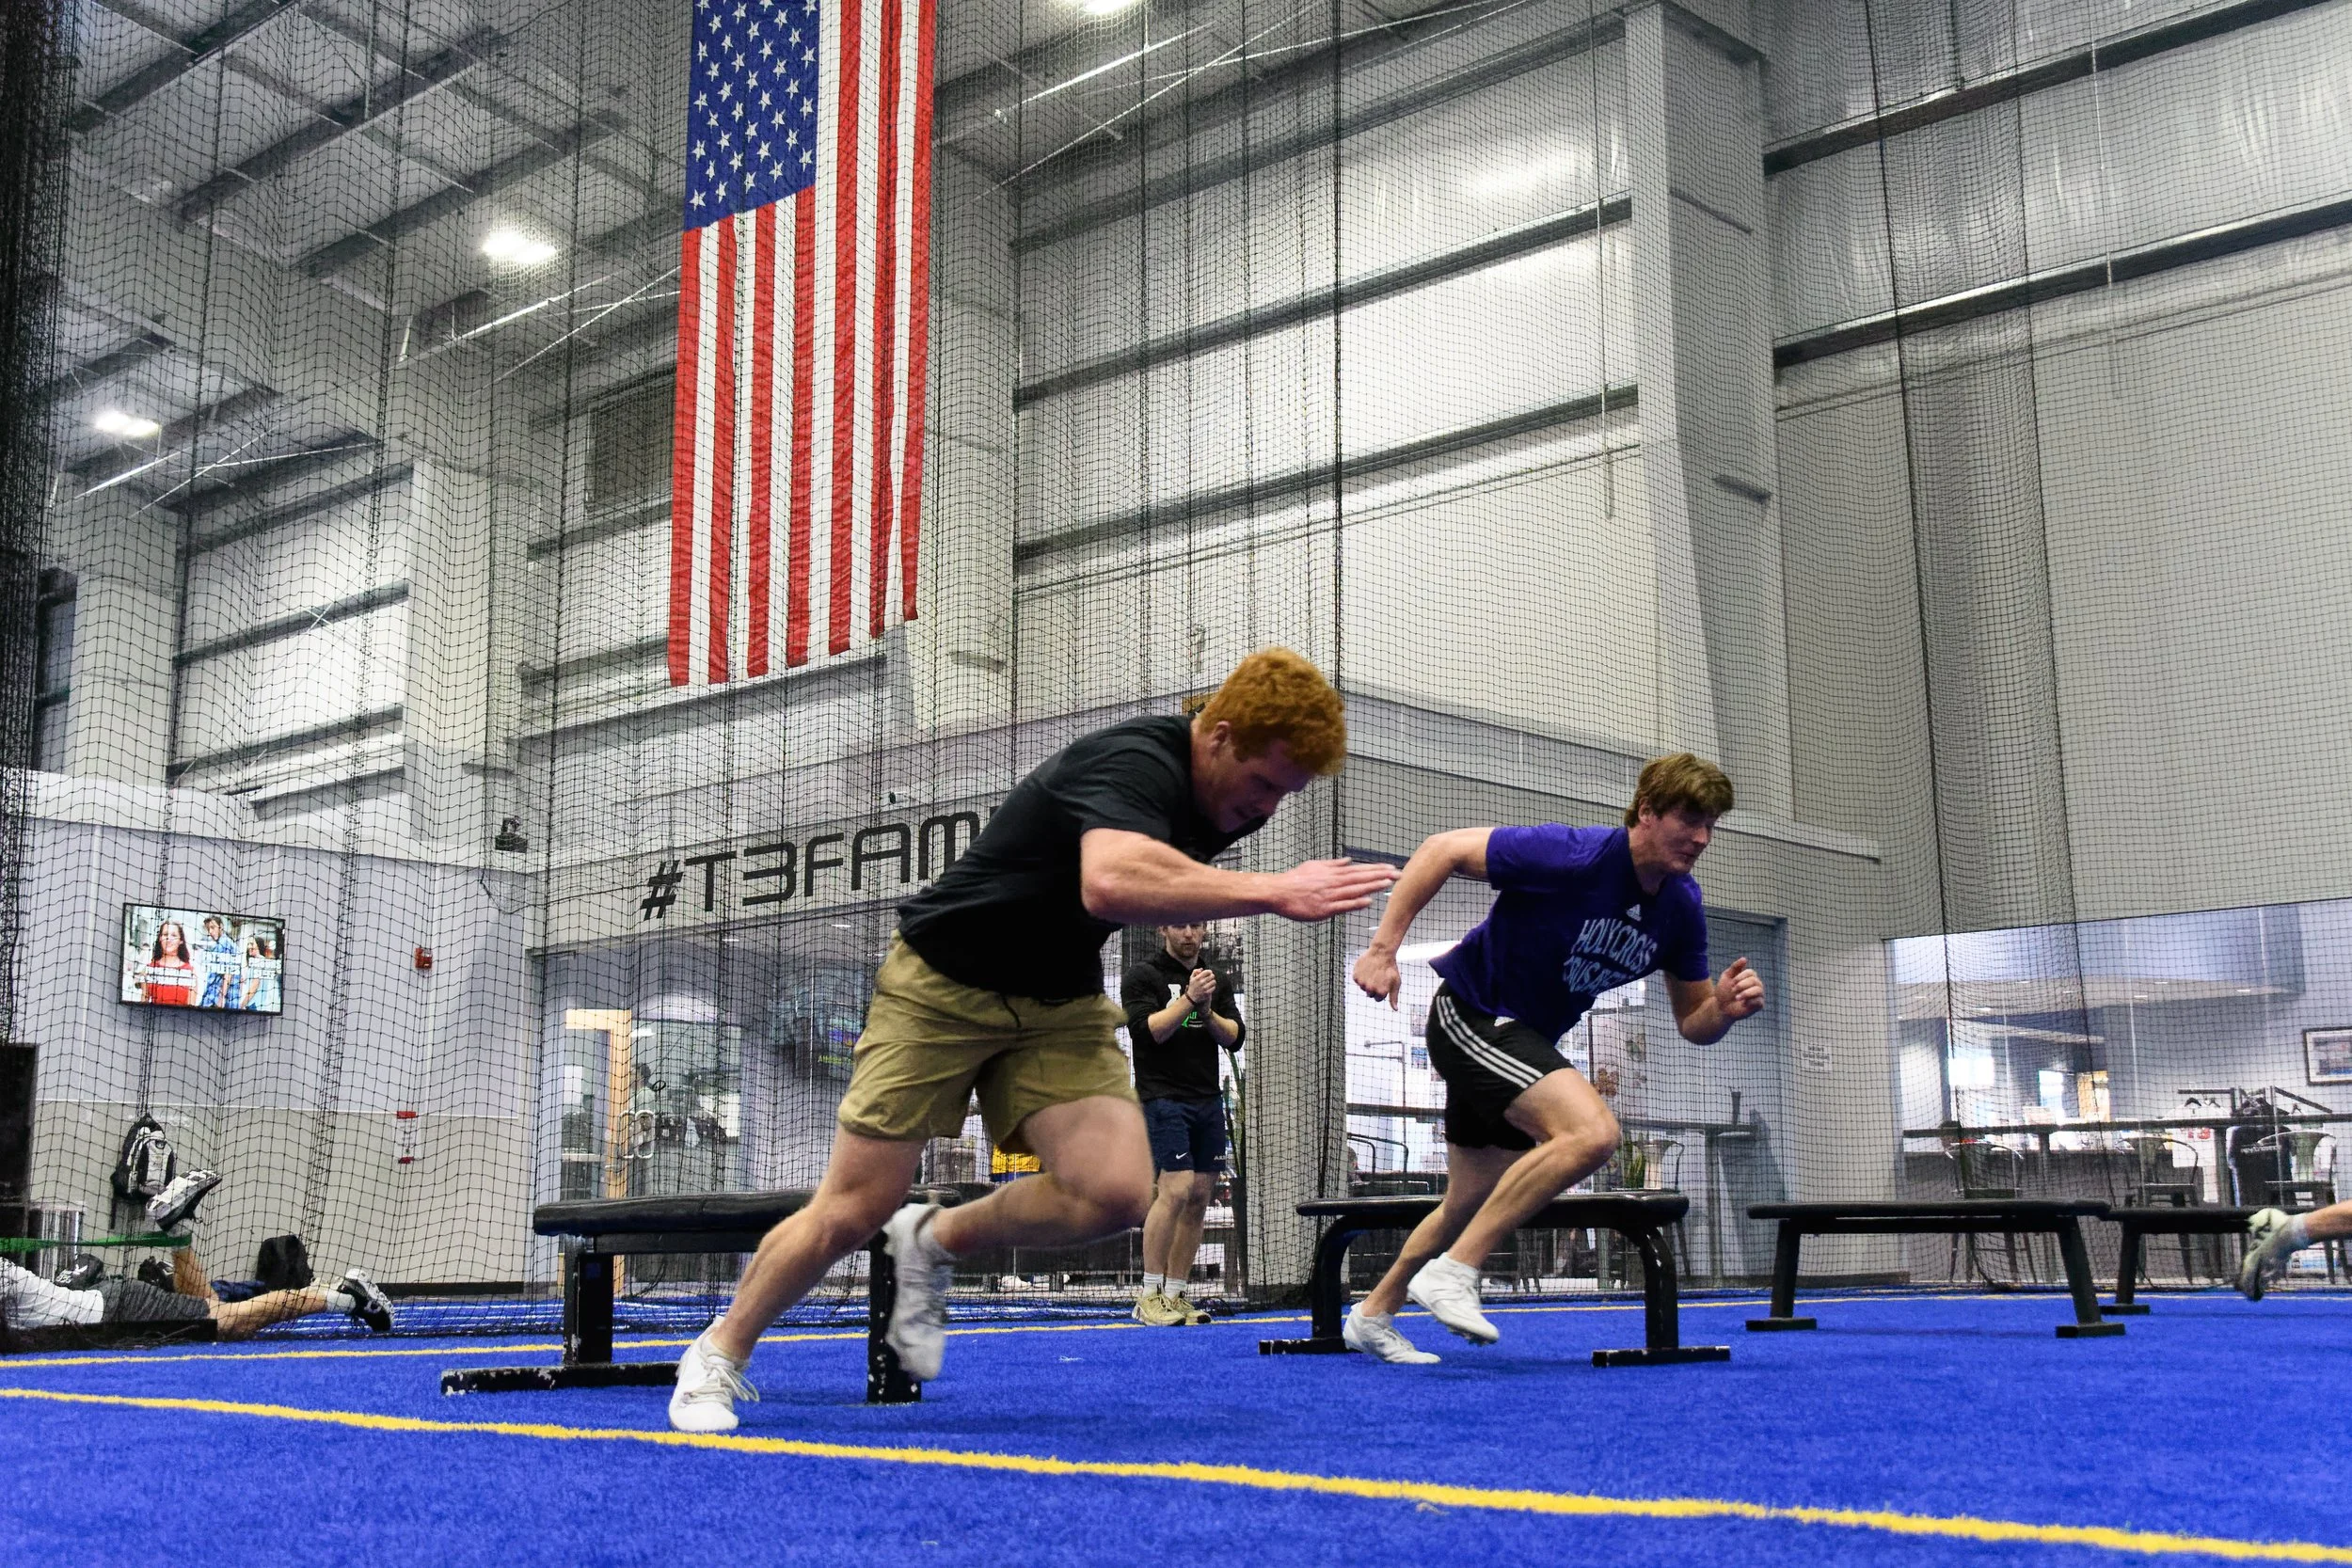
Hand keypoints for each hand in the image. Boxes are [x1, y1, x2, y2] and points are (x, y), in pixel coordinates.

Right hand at [1185, 968, 1216, 1005]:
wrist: (1191, 997)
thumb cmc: (1192, 986)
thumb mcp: (1191, 978)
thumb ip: (1195, 971)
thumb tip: (1201, 969)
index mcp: (1197, 978)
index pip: (1208, 972)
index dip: (1210, 972)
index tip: (1209, 973)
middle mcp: (1201, 982)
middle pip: (1212, 976)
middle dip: (1212, 976)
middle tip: (1210, 978)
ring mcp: (1204, 988)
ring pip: (1214, 981)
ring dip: (1212, 981)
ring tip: (1210, 982)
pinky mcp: (1207, 993)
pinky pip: (1213, 987)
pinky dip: (1213, 987)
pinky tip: (1210, 987)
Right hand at [1265, 858, 1398, 921]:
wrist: (1278, 892)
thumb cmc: (1295, 880)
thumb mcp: (1314, 865)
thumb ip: (1333, 864)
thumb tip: (1348, 860)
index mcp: (1333, 873)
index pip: (1359, 870)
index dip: (1376, 869)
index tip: (1391, 868)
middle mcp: (1333, 882)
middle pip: (1361, 878)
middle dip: (1381, 876)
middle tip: (1398, 874)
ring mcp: (1329, 896)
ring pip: (1355, 890)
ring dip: (1372, 886)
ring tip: (1388, 884)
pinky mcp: (1323, 909)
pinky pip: (1342, 906)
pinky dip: (1355, 903)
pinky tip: (1368, 902)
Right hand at [1352, 947, 1402, 1008]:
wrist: (1381, 952)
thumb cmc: (1390, 968)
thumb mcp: (1396, 983)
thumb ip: (1394, 997)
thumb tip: (1395, 1009)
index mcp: (1380, 992)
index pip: (1378, 999)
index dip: (1382, 991)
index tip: (1384, 982)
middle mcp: (1370, 989)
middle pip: (1370, 994)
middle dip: (1374, 987)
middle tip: (1379, 976)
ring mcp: (1362, 983)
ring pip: (1363, 987)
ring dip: (1367, 981)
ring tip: (1373, 972)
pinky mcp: (1356, 976)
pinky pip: (1357, 980)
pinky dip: (1361, 976)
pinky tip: (1367, 969)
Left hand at [1714, 957, 1763, 1020]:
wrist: (1721, 1007)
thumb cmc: (1724, 992)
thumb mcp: (1726, 977)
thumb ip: (1735, 967)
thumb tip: (1744, 958)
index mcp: (1749, 977)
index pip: (1751, 972)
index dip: (1741, 976)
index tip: (1732, 982)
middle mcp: (1756, 985)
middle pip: (1755, 981)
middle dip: (1742, 985)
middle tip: (1733, 990)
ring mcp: (1758, 995)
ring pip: (1759, 990)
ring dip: (1746, 993)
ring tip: (1737, 997)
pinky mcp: (1759, 1005)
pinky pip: (1759, 1001)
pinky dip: (1749, 1001)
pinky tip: (1743, 1004)